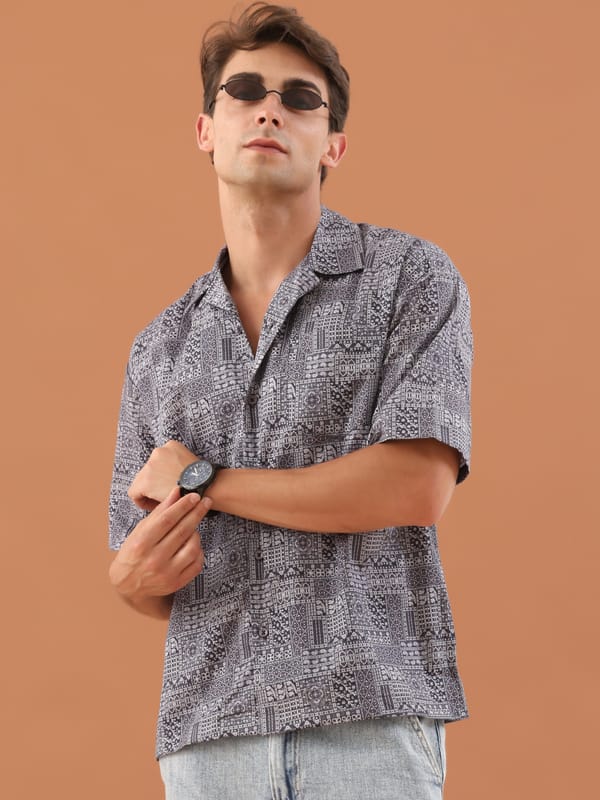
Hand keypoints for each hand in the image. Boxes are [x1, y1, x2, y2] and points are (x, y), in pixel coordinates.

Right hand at [109, 487, 210, 609]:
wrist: (128, 585)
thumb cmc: (133, 553)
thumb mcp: (140, 531)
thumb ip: (159, 512)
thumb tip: (176, 492)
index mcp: (142, 543)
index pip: (167, 520)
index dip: (183, 506)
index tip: (194, 496)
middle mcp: (154, 559)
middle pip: (182, 531)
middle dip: (196, 513)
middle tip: (205, 501)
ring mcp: (167, 573)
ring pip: (192, 547)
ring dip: (196, 533)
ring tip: (193, 527)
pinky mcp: (176, 582)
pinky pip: (197, 563)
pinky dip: (199, 551)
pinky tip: (193, 544)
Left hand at [128, 440, 197, 509]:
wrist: (205, 485)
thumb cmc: (203, 479)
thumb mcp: (192, 463)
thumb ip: (179, 465)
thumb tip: (175, 476)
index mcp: (170, 445)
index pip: (159, 462)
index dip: (162, 476)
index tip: (169, 485)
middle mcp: (158, 451)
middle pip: (149, 471)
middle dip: (156, 483)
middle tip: (166, 495)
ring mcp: (150, 465)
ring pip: (142, 482)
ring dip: (150, 492)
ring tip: (162, 502)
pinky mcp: (145, 481)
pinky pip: (135, 492)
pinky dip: (142, 501)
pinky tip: (155, 506)